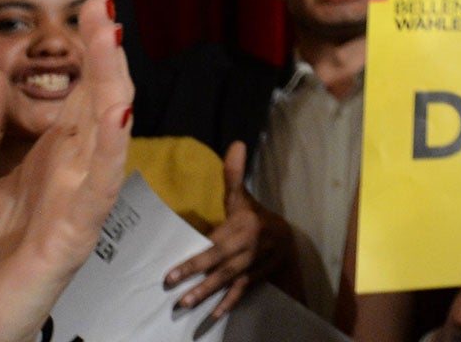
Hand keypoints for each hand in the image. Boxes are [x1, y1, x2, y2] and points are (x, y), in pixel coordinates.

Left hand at [0, 0, 132, 341]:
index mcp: (50, 162)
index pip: (81, 96)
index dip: (89, 53)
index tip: (91, 7)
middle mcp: (73, 174)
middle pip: (101, 103)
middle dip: (104, 54)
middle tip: (103, 5)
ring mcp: (79, 201)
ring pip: (108, 132)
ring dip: (113, 83)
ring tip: (112, 37)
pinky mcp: (76, 233)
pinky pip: (102, 184)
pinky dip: (114, 147)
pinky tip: (119, 114)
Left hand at [164, 142, 288, 324]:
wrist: (289, 240)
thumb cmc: (257, 217)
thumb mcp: (245, 197)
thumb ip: (235, 175)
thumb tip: (235, 144)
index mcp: (243, 225)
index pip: (215, 240)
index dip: (195, 254)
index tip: (172, 267)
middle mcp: (247, 246)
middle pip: (219, 260)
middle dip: (196, 271)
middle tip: (171, 284)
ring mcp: (251, 264)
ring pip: (227, 278)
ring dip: (207, 291)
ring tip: (185, 303)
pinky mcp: (254, 278)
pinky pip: (240, 292)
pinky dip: (228, 304)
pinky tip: (213, 316)